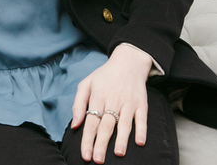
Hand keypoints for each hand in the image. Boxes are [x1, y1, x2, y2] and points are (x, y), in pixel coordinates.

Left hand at [72, 44, 151, 162]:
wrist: (128, 62)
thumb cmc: (104, 76)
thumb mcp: (86, 84)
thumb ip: (78, 104)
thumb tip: (75, 124)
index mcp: (98, 96)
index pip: (92, 121)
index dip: (88, 139)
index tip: (85, 155)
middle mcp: (113, 100)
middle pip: (106, 125)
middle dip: (101, 144)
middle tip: (98, 160)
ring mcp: (128, 102)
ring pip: (124, 123)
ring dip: (121, 139)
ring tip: (117, 154)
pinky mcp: (141, 104)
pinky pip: (142, 119)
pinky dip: (142, 130)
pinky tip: (139, 142)